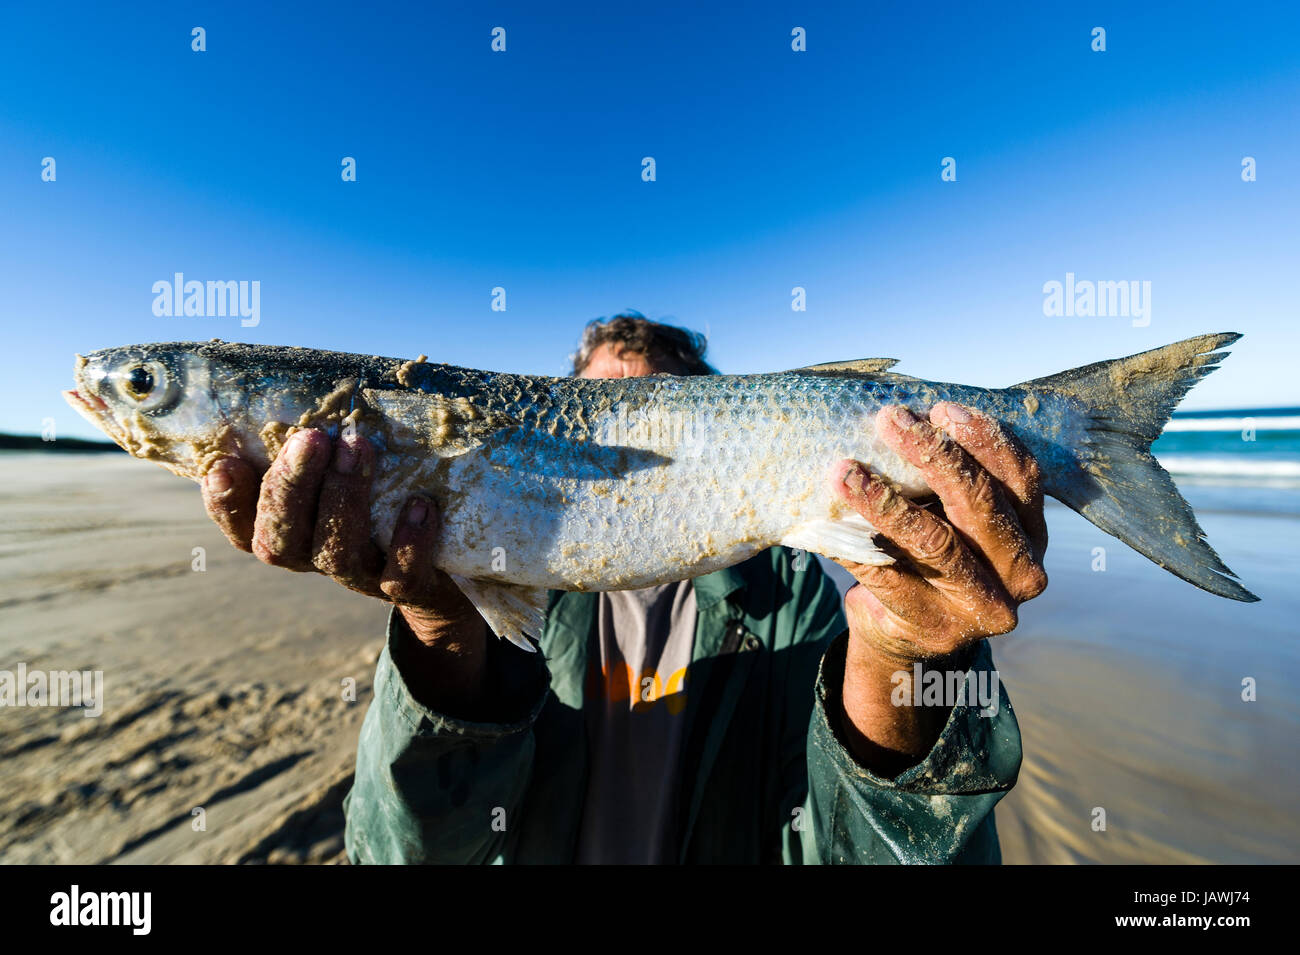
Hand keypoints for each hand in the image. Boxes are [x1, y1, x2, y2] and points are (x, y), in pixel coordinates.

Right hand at [200, 428, 488, 707]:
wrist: (439, 570)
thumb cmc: (374, 498)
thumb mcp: (335, 473)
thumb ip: (308, 447)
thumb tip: (290, 392)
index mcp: (286, 531)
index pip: (241, 526)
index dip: (226, 503)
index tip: (223, 465)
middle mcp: (312, 557)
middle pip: (281, 539)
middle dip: (290, 487)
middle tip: (310, 438)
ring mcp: (359, 575)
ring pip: (337, 553)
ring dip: (344, 499)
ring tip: (357, 448)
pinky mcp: (407, 587)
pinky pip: (402, 576)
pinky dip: (409, 541)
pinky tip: (420, 503)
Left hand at [829, 402, 1047, 772]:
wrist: (908, 634)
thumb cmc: (933, 555)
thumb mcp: (954, 516)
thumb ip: (949, 476)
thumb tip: (904, 414)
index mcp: (1033, 533)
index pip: (1020, 478)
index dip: (982, 439)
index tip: (940, 409)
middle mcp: (1022, 573)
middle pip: (979, 505)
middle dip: (932, 455)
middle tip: (889, 420)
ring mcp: (982, 607)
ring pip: (934, 542)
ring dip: (883, 501)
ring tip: (844, 471)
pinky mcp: (935, 627)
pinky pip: (889, 576)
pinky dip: (853, 545)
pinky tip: (824, 522)